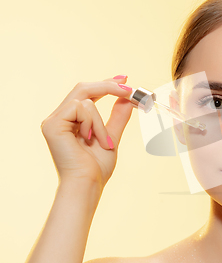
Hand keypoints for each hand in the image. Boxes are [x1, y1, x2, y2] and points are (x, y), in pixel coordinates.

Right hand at [40, 76, 133, 193]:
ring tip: (102, 142)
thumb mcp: (111, 136)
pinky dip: (93, 123)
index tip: (124, 79)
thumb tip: (127, 99)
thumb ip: (117, 117)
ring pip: (85, 100)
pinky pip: (81, 108)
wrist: (87, 183)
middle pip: (82, 88)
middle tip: (128, 88)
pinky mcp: (52, 124)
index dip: (105, 84)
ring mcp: (53, 121)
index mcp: (70, 121)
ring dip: (100, 121)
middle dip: (107, 86)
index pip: (86, 94)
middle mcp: (59, 118)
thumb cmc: (97, 167)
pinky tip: (89, 139)